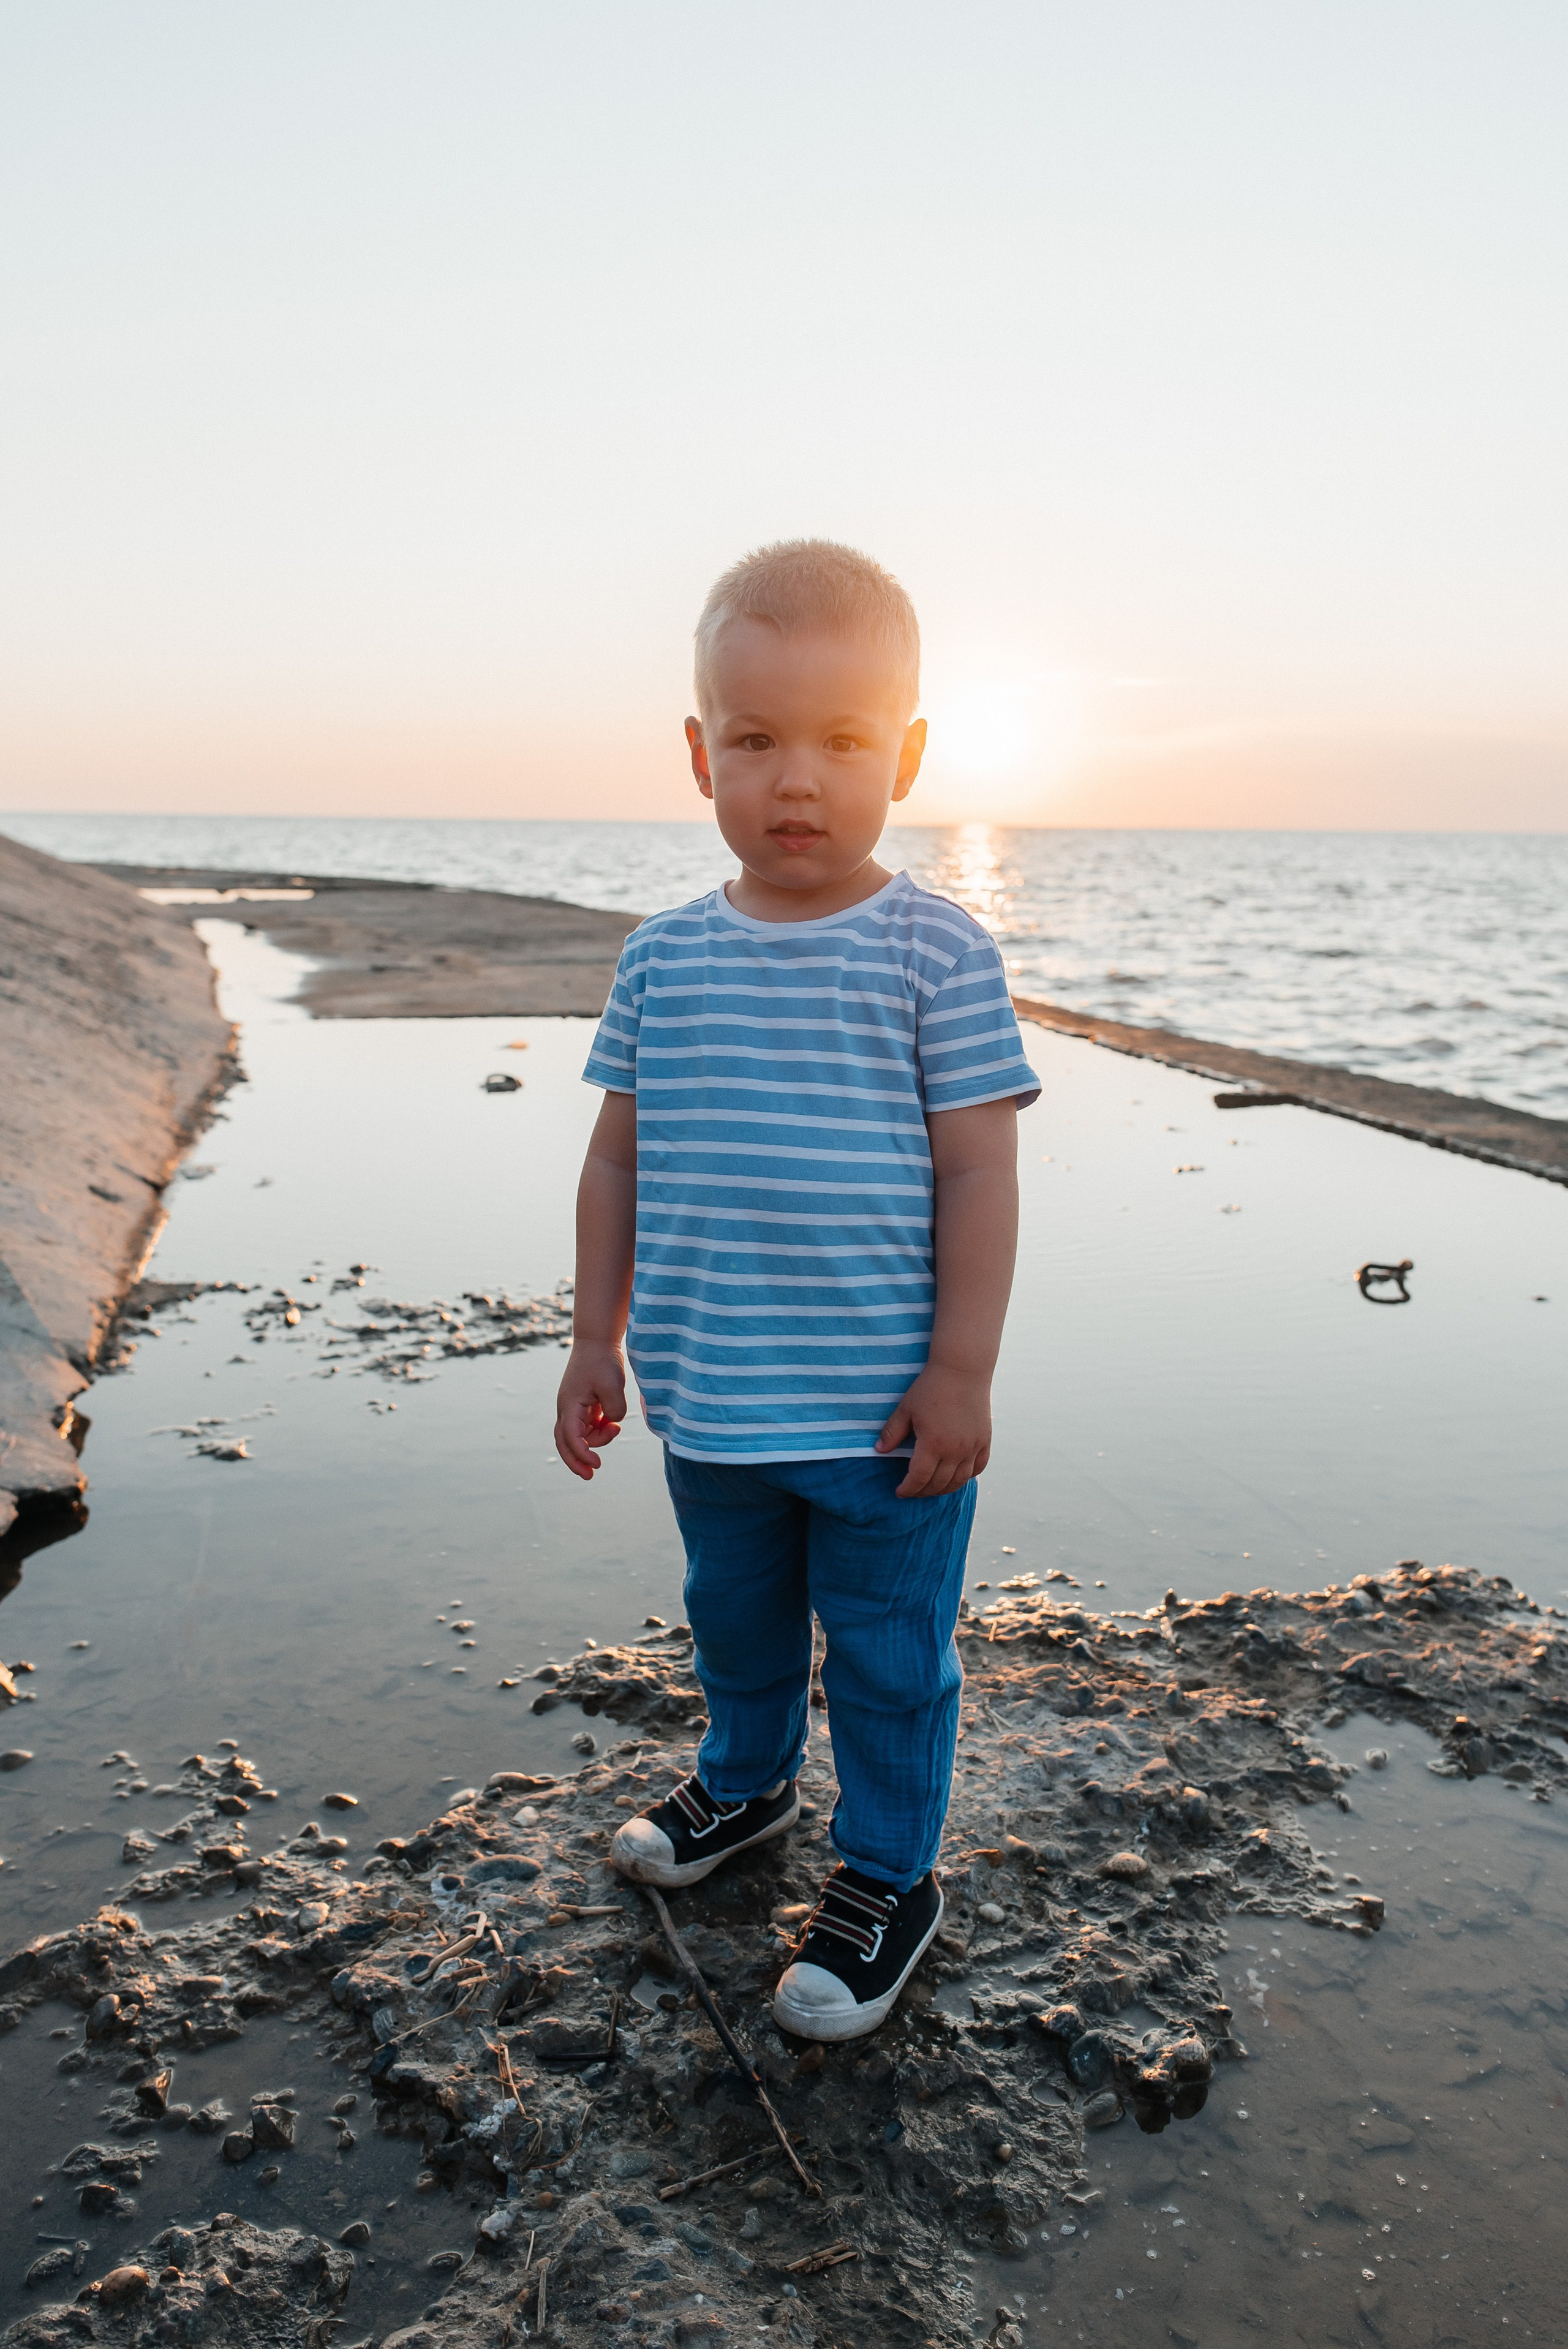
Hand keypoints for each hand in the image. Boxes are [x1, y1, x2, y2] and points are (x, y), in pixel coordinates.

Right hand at [554, 1343, 627, 1479]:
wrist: (597, 1342)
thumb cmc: (602, 1360)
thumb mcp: (612, 1384)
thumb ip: (615, 1410)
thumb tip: (613, 1423)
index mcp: (569, 1405)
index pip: (570, 1438)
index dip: (582, 1454)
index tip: (597, 1463)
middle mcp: (567, 1409)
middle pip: (565, 1443)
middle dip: (576, 1461)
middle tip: (591, 1476)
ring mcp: (574, 1408)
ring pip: (580, 1436)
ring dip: (596, 1441)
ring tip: (614, 1428)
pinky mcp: (583, 1406)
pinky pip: (588, 1427)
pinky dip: (599, 1431)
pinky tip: (612, 1424)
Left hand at [875, 1363, 991, 1497]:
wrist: (962, 1369)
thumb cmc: (930, 1387)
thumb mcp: (906, 1409)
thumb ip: (892, 1432)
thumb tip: (879, 1451)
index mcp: (933, 1444)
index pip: (919, 1478)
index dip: (908, 1489)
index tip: (899, 1491)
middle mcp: (955, 1451)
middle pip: (939, 1484)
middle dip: (923, 1491)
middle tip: (913, 1490)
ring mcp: (972, 1447)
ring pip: (959, 1481)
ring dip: (944, 1489)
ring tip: (932, 1488)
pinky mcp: (984, 1440)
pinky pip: (978, 1467)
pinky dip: (966, 1476)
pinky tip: (956, 1476)